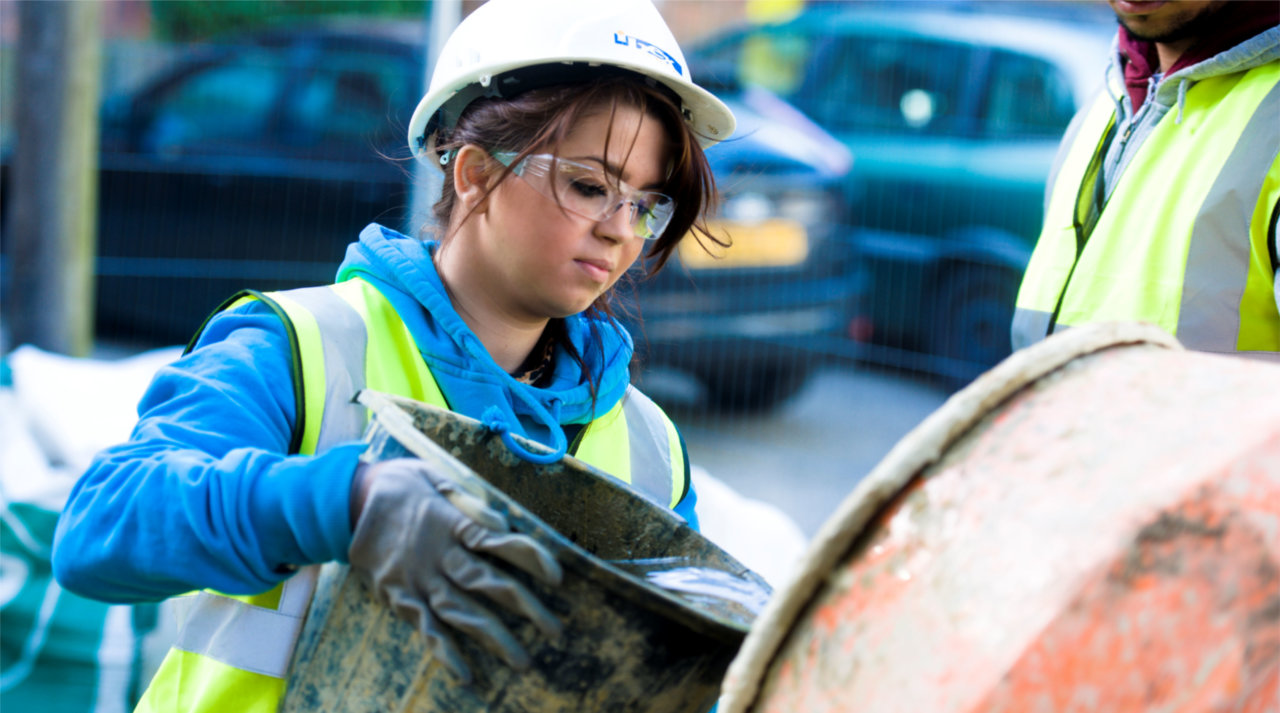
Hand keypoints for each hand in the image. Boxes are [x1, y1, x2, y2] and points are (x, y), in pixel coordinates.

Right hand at [347, 458, 562, 682]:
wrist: (344, 500)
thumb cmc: (401, 484)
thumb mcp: (435, 476)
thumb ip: (470, 502)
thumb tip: (503, 524)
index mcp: (451, 523)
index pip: (500, 543)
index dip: (531, 559)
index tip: (558, 577)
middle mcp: (437, 555)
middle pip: (488, 585)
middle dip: (526, 608)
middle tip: (556, 631)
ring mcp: (417, 580)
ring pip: (461, 613)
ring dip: (493, 639)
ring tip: (522, 661)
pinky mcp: (397, 597)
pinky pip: (424, 629)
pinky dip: (445, 653)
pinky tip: (466, 675)